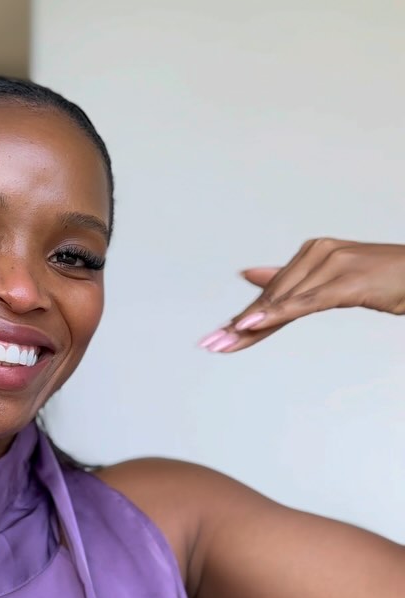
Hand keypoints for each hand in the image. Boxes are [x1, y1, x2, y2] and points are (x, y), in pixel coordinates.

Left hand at [198, 238, 404, 352]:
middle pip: (272, 298)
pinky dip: (278, 314)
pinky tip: (254, 324)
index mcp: (312, 252)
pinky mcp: (346, 281)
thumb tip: (250, 275)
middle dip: (239, 325)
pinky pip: (306, 303)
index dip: (244, 316)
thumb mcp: (336, 281)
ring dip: (251, 324)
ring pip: (284, 301)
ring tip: (224, 342)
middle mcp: (317, 253)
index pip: (272, 292)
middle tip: (211, 344)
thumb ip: (294, 283)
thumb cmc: (387, 278)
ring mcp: (331, 264)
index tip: (218, 336)